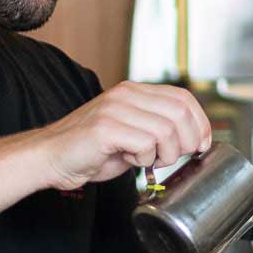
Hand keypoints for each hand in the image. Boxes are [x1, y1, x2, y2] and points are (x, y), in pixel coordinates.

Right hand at [37, 81, 214, 190]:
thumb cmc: (90, 152)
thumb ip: (157, 130)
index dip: (200, 122)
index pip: (182, 97)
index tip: (202, 144)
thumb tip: (193, 141)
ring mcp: (115, 108)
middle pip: (180, 112)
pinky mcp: (106, 127)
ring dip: (165, 154)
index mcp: (134, 91)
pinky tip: (130, 160)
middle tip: (175, 158)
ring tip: (148, 161)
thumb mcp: (131, 135)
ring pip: (166, 130)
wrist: (51, 157)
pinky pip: (145, 143)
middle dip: (188, 141)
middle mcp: (125, 94)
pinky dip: (144, 158)